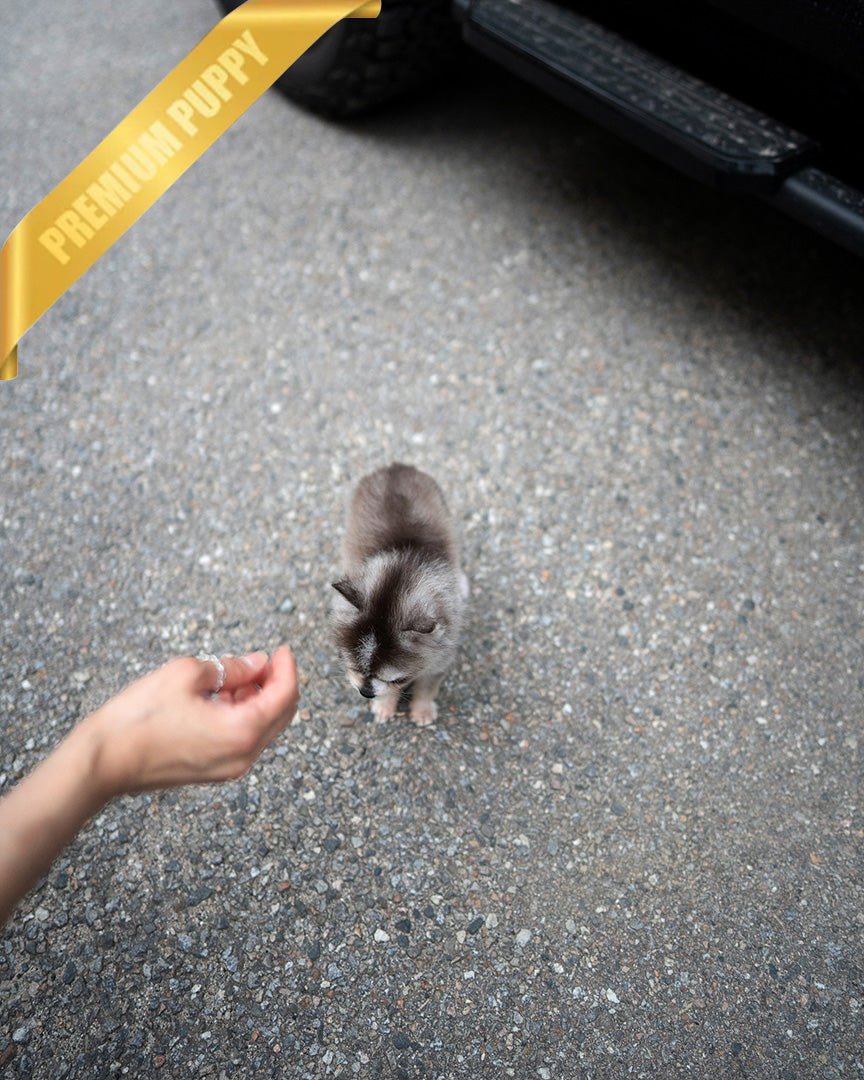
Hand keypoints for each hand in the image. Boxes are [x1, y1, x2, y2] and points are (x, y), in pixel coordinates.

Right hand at [84, 647, 298, 797]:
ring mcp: (229, 768)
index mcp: (242, 731)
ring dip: (259, 699)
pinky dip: (242, 716)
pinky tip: (222, 697)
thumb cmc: (140, 715)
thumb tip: (258, 663)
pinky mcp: (213, 771)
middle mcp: (243, 755)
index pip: (285, 696)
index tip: (281, 649)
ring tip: (236, 675)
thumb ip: (232, 667)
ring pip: (263, 728)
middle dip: (277, 684)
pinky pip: (243, 740)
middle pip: (281, 715)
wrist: (102, 761)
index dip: (287, 668)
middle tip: (264, 659)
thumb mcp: (187, 674)